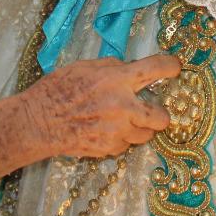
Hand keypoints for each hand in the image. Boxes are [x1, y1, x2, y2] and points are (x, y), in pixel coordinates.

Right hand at [26, 53, 179, 157]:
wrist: (39, 122)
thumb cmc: (58, 89)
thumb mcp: (85, 67)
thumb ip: (112, 68)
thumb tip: (130, 69)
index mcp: (117, 80)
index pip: (156, 69)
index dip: (171, 66)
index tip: (175, 67)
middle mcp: (123, 107)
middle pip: (162, 117)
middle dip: (161, 114)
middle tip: (152, 110)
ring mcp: (118, 131)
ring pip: (146, 135)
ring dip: (139, 128)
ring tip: (121, 121)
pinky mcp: (110, 149)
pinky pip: (125, 144)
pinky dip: (120, 138)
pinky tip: (103, 130)